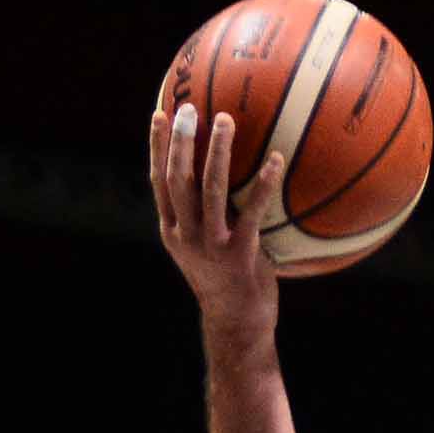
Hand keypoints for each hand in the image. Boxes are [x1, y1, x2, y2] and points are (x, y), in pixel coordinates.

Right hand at [148, 98, 288, 344]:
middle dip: (182, 140)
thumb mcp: (202, 249)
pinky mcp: (239, 254)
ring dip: (217, 151)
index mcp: (172, 230)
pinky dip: (264, 184)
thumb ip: (201, 216)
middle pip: (177, 179)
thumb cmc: (225, 281)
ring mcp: (211, 245)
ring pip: (209, 189)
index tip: (160, 113)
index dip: (157, 147)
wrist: (236, 325)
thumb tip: (214, 175)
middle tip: (191, 107)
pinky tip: (277, 159)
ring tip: (226, 119)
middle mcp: (186, 235)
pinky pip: (252, 212)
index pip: (158, 181)